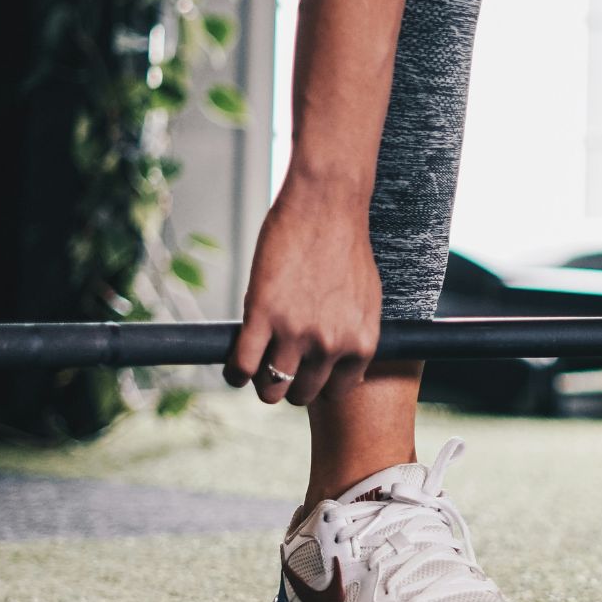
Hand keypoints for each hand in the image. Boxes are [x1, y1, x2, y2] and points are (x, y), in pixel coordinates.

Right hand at [226, 173, 380, 406]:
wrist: (326, 208)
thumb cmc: (346, 248)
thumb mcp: (367, 301)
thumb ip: (357, 337)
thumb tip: (351, 371)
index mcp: (360, 342)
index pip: (335, 391)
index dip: (317, 384)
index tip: (305, 374)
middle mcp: (330, 344)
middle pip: (301, 394)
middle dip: (288, 386)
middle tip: (278, 368)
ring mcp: (295, 332)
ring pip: (270, 388)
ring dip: (260, 383)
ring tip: (255, 369)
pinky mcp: (261, 315)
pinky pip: (242, 365)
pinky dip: (234, 373)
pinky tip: (234, 366)